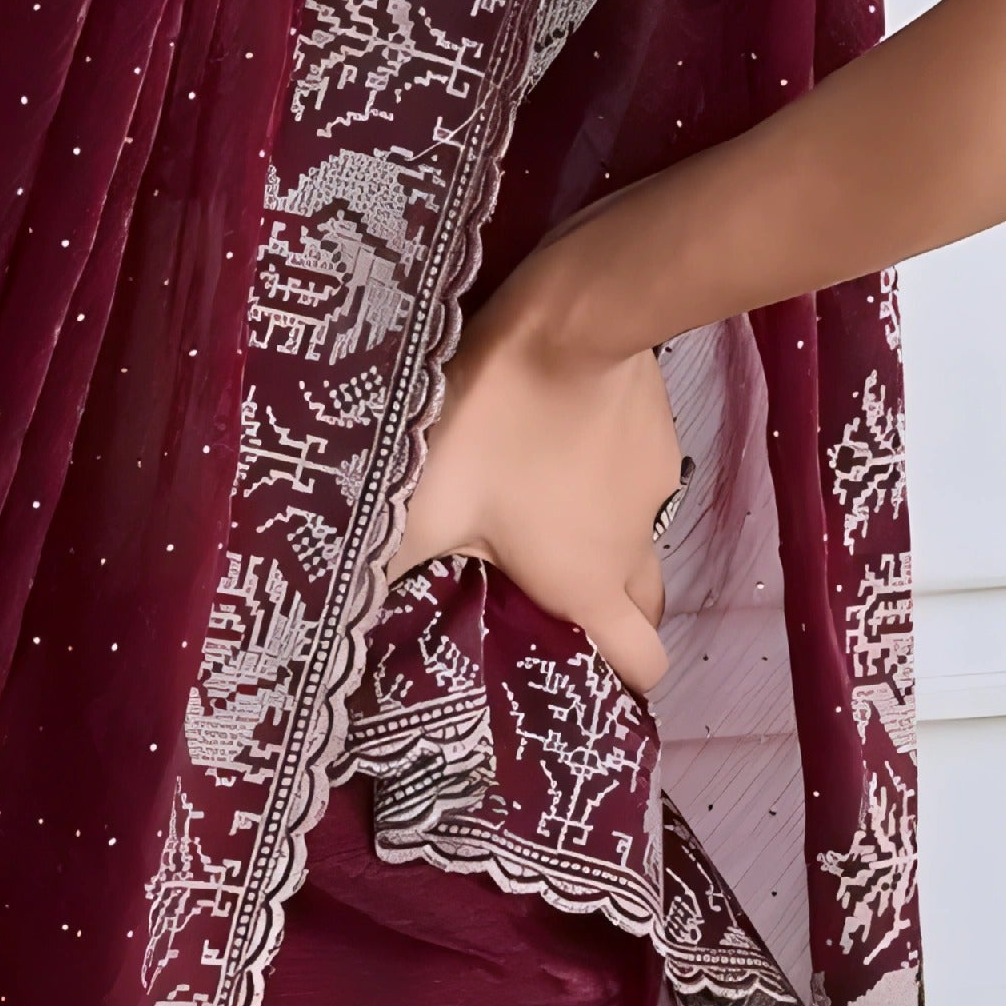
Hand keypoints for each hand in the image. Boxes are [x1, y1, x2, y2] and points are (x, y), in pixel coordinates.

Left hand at [392, 278, 682, 699]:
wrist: (572, 324)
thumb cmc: (493, 428)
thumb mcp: (424, 506)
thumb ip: (393, 567)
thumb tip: (347, 622)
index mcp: (587, 583)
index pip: (642, 665)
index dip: (623, 681)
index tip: (584, 677)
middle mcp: (634, 546)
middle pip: (645, 607)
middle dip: (613, 614)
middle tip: (551, 598)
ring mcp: (655, 488)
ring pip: (640, 538)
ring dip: (606, 543)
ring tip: (546, 517)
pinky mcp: (659, 433)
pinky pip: (638, 477)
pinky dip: (609, 480)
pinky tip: (560, 447)